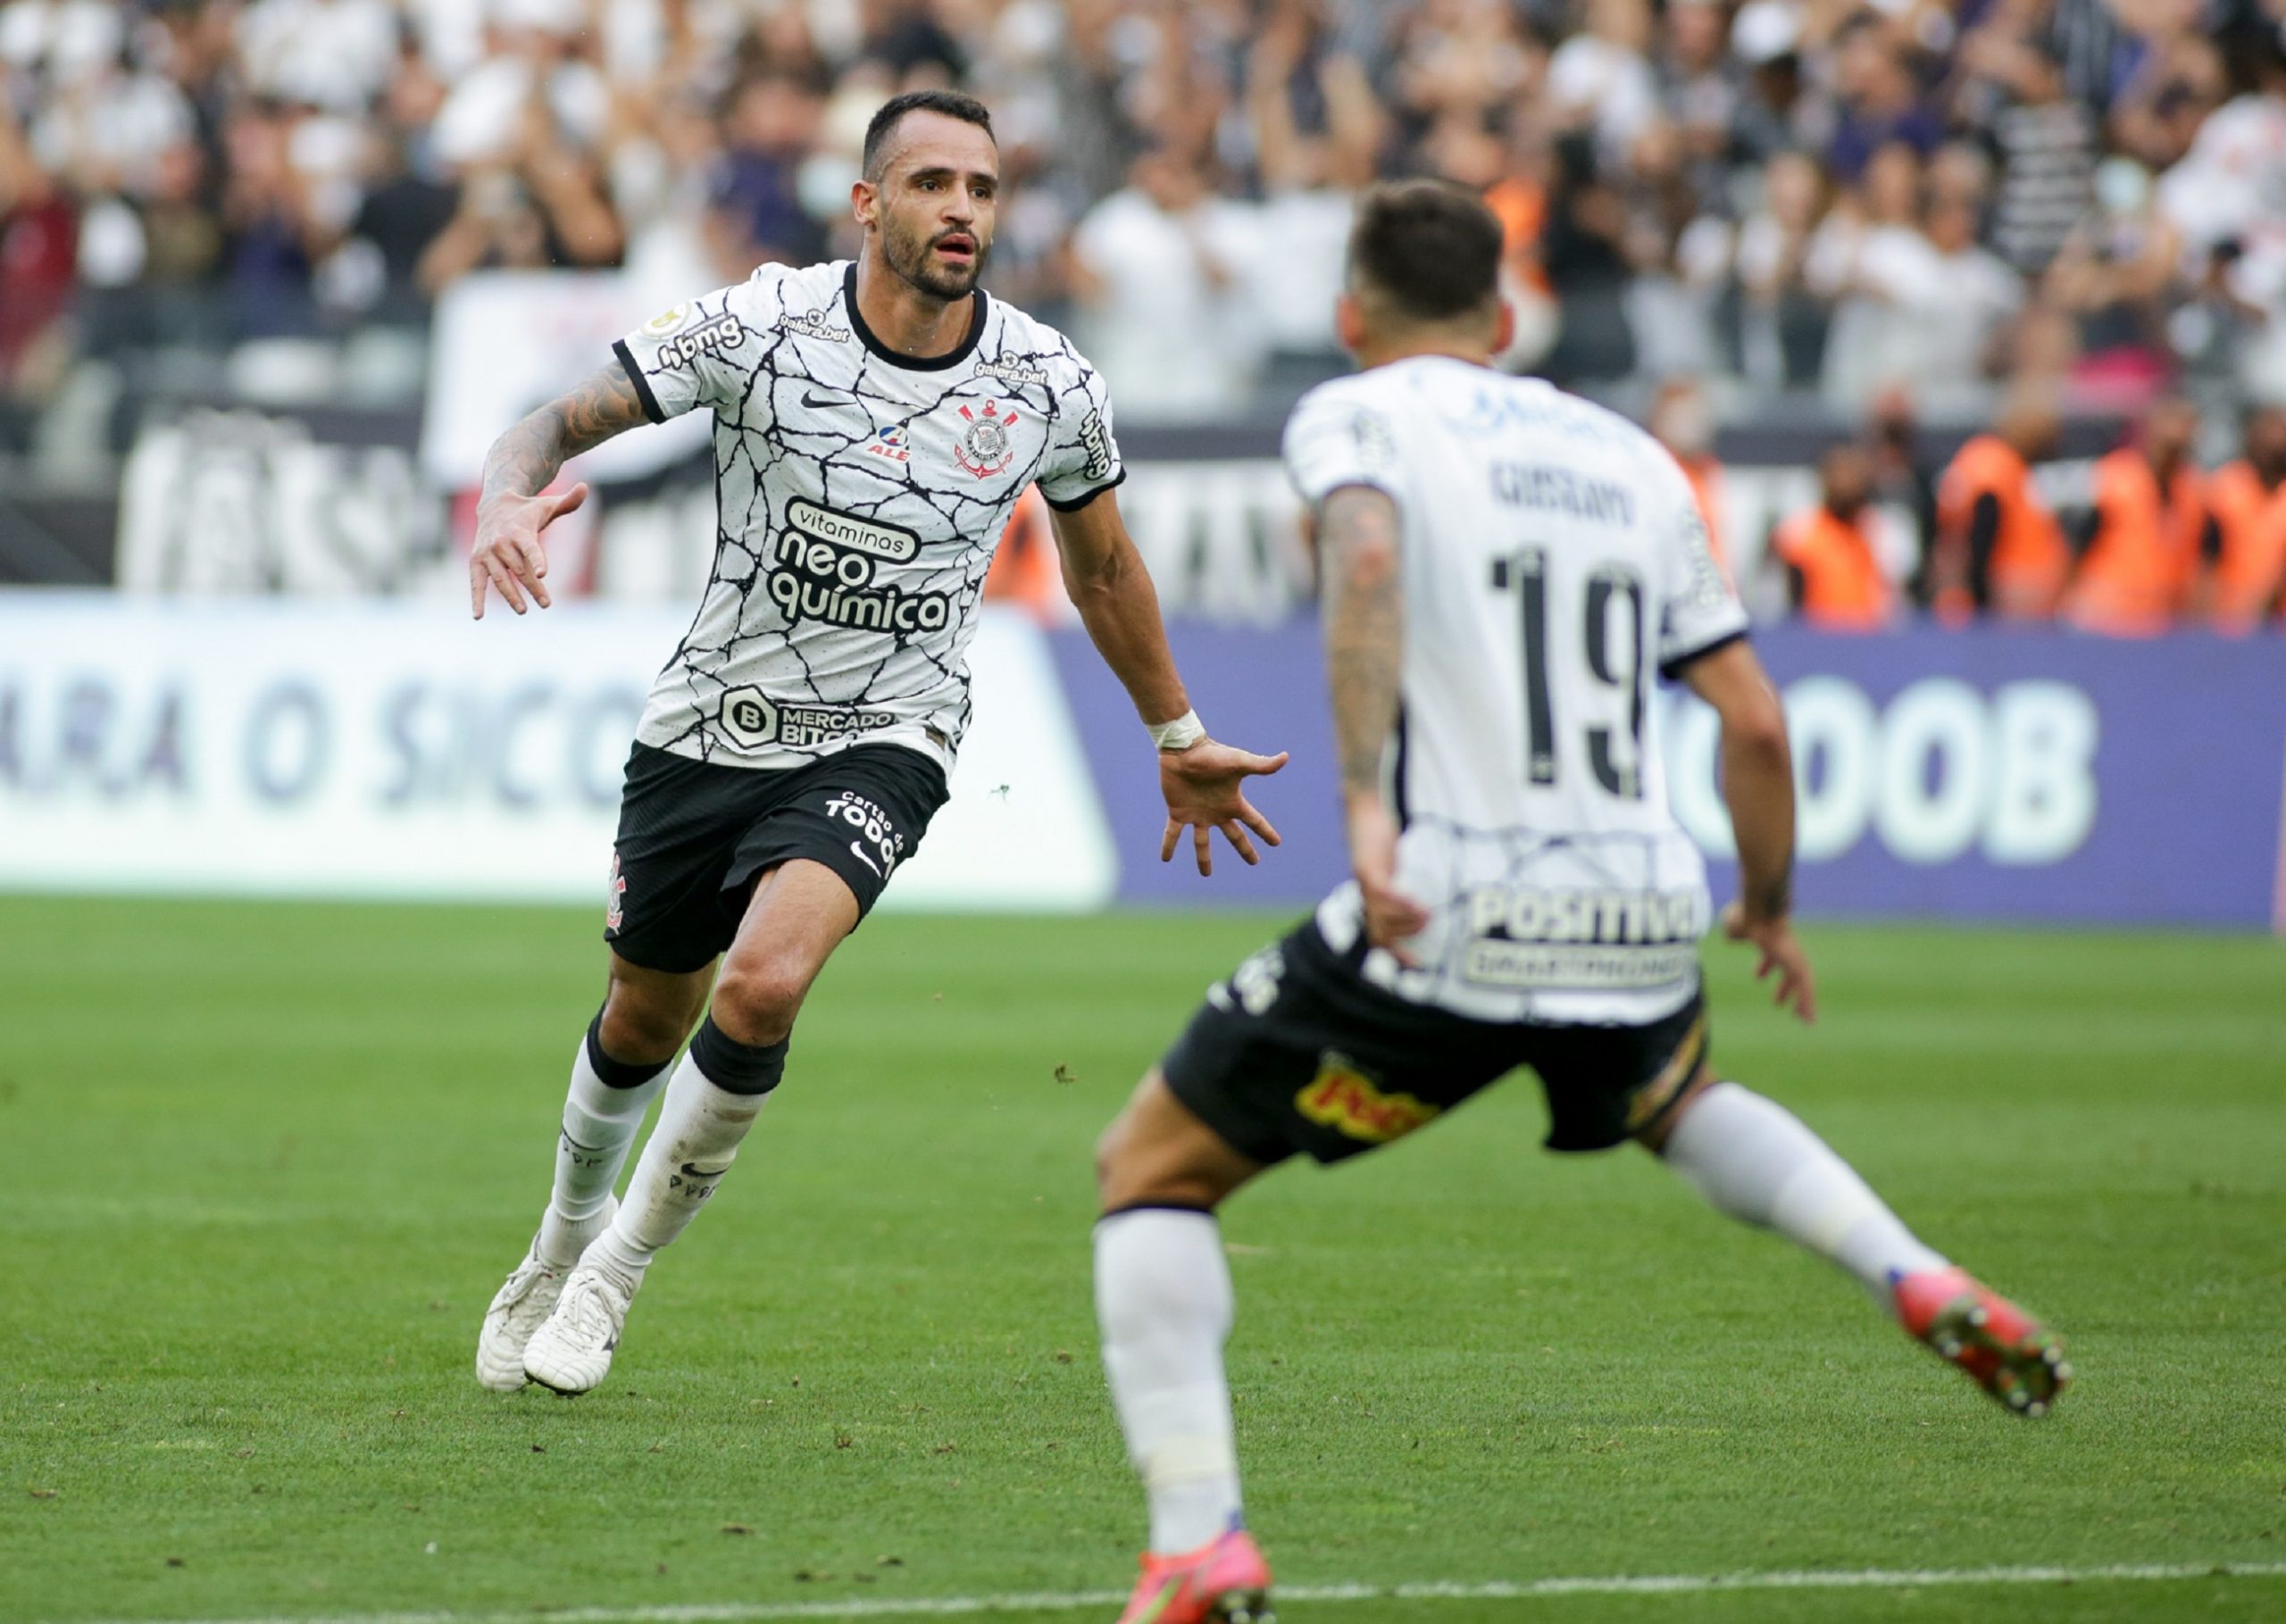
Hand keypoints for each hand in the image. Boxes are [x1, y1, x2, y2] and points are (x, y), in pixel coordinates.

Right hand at [470, 482, 584, 617]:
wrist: (494, 505)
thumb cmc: (527, 510)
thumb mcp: (547, 505)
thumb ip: (568, 502)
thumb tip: (585, 488)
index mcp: (519, 531)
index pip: (530, 548)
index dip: (537, 560)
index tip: (543, 574)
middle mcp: (501, 543)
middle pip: (519, 569)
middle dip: (533, 587)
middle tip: (546, 604)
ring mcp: (487, 553)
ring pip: (500, 579)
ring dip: (511, 596)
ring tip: (524, 610)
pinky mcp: (476, 562)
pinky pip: (476, 582)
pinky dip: (476, 599)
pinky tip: (478, 616)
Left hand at [1157, 740, 1287, 875]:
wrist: (1184, 749)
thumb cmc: (1212, 754)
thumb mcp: (1239, 762)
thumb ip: (1261, 765)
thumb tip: (1285, 757)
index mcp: (1232, 803)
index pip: (1254, 821)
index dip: (1265, 832)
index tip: (1276, 843)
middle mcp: (1216, 812)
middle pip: (1234, 836)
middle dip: (1244, 849)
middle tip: (1254, 862)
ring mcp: (1197, 814)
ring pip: (1202, 842)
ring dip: (1204, 859)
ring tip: (1206, 874)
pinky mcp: (1178, 812)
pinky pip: (1173, 833)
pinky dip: (1169, 845)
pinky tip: (1165, 859)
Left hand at [1345, 794, 1428, 965]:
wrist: (1369, 805)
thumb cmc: (1394, 832)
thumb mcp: (1410, 862)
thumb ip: (1423, 880)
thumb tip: (1451, 896)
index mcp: (1377, 900)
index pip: (1381, 937)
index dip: (1397, 955)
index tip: (1419, 966)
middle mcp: (1368, 897)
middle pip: (1379, 934)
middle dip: (1401, 942)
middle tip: (1427, 935)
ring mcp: (1365, 885)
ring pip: (1380, 918)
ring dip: (1406, 922)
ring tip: (1428, 914)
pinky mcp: (1366, 869)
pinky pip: (1381, 894)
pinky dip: (1400, 902)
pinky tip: (1418, 903)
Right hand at [1721, 901, 1816, 1024]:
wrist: (1757, 914)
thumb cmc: (1744, 917)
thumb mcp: (1734, 928)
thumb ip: (1733, 933)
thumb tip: (1732, 936)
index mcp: (1769, 941)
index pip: (1769, 957)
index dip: (1765, 967)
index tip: (1758, 976)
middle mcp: (1786, 950)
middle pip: (1788, 972)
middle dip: (1784, 987)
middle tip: (1777, 1002)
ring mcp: (1795, 958)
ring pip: (1802, 984)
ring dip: (1801, 1001)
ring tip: (1801, 1019)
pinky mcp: (1799, 966)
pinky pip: (1806, 990)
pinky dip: (1807, 1005)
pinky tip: (1807, 1020)